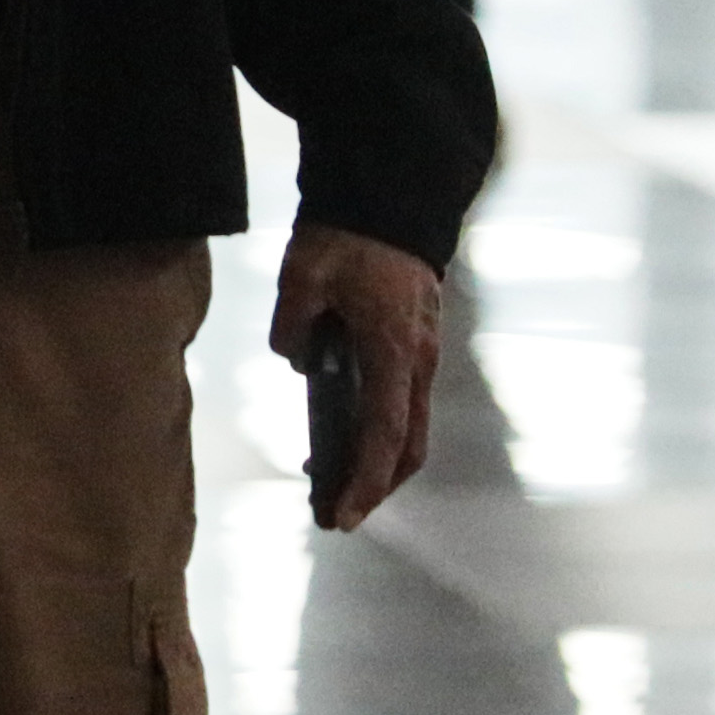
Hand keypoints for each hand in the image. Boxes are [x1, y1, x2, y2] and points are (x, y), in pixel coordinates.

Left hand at [271, 223, 447, 527]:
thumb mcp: (302, 277)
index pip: (384, 435)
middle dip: (375, 487)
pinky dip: (379, 431)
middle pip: (406, 447)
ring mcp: (422, 355)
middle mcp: (418, 363)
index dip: (365, 482)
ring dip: (378, 463)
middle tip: (334, 515)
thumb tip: (297, 364)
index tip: (343, 515)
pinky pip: (402, 403)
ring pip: (409, 429)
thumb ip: (292, 327)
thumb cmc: (346, 237)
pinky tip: (338, 437)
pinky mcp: (415, 346)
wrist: (391, 199)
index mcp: (394, 352)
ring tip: (328, 484)